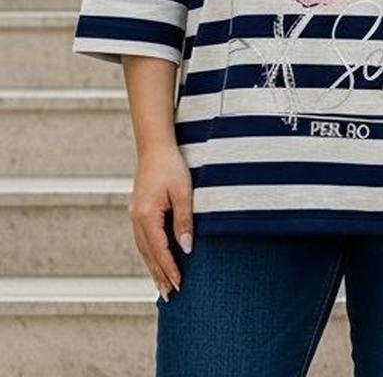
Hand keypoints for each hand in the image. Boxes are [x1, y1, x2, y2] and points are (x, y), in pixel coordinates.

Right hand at [129, 143, 193, 300]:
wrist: (155, 146)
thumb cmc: (171, 166)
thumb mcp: (183, 192)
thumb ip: (184, 221)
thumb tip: (185, 249)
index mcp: (147, 215)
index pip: (159, 250)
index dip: (169, 269)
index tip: (179, 285)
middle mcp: (137, 218)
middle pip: (148, 254)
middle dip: (159, 275)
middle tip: (169, 296)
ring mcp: (135, 214)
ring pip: (144, 248)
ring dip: (153, 267)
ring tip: (162, 286)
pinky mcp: (138, 210)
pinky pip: (143, 238)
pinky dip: (150, 253)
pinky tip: (156, 260)